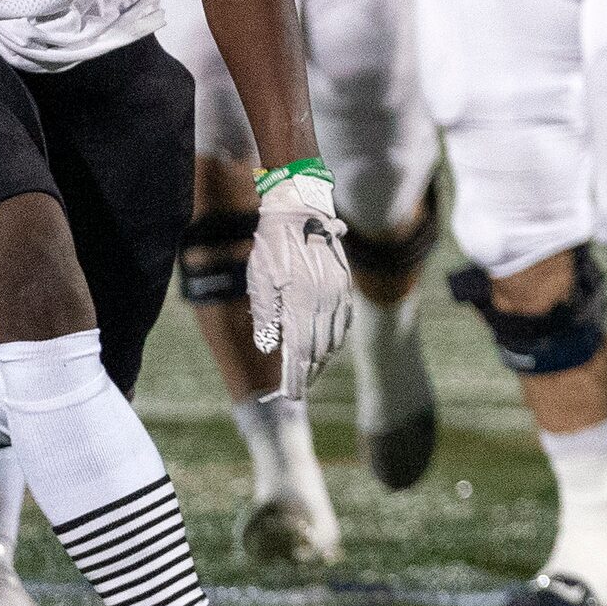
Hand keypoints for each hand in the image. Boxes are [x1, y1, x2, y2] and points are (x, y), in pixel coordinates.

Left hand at [250, 163, 351, 398]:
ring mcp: (340, 294)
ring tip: (311, 370)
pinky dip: (336, 338)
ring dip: (323, 358)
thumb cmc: (273, 245)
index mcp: (301, 304)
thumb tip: (271, 347)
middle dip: (308, 373)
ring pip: (335, 338)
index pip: (300, 353)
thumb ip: (266, 317)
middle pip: (320, 350)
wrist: (300, 210)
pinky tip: (328, 344)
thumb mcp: (260, 281)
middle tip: (298, 390)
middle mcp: (325, 302)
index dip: (295, 378)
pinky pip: (344, 321)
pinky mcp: (346, 285)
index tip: (289, 395)